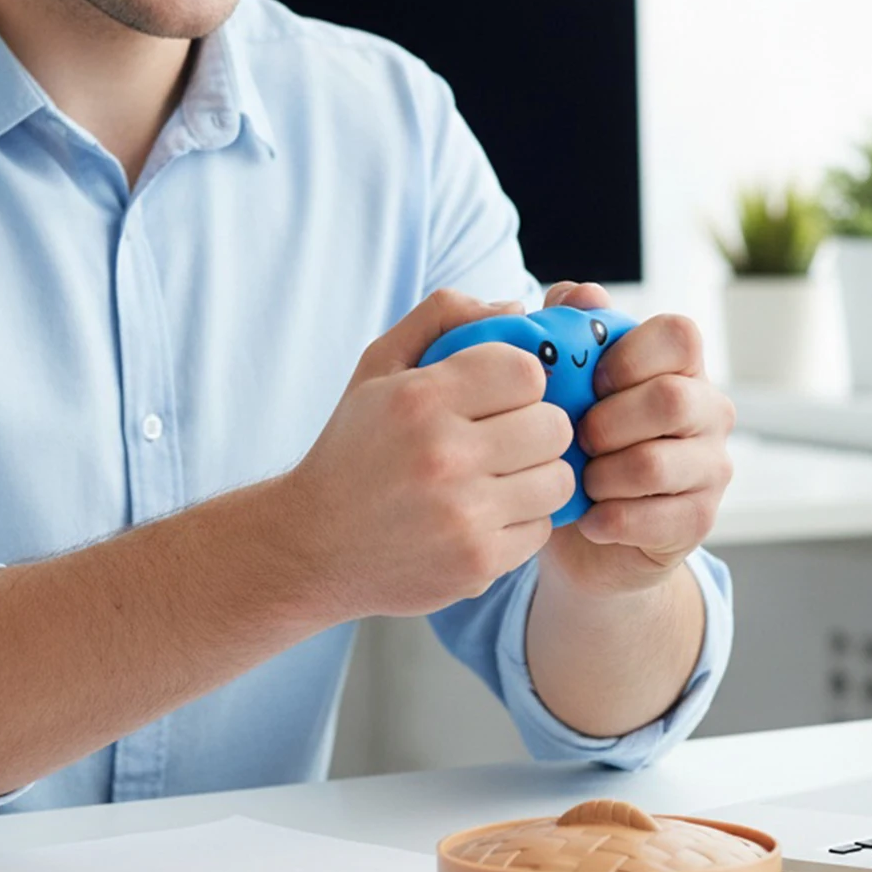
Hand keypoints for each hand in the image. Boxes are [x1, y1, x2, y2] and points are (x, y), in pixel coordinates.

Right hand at [283, 289, 575, 619]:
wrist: (313, 545)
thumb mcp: (379, 365)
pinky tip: (486, 512)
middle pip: (554, 425)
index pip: (527, 371)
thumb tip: (517, 308)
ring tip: (502, 472)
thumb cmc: (353, 446)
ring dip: (538, 473)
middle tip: (508, 433)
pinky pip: (542, 528)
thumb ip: (444, 316)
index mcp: (420, 399)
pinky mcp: (476, 564)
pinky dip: (523, 519)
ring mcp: (463, 516)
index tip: (501, 392)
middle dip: (537, 424)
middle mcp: (443, 456)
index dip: (522, 378)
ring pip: (559, 479)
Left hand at [538, 281, 734, 597]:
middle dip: (606, 422)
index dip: (629, 355)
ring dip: (600, 475)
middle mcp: (709, 410)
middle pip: (669, 399)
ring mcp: (711, 467)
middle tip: (578, 439)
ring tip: (581, 481)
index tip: (592, 381)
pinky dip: (608, 519)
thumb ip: (570, 325)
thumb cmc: (576, 439)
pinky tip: (590, 519)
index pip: (679, 335)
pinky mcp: (699, 520)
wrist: (585, 528)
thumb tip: (582, 295)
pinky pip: (652, 518)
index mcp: (681, 366)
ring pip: (653, 463)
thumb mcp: (565, 379)